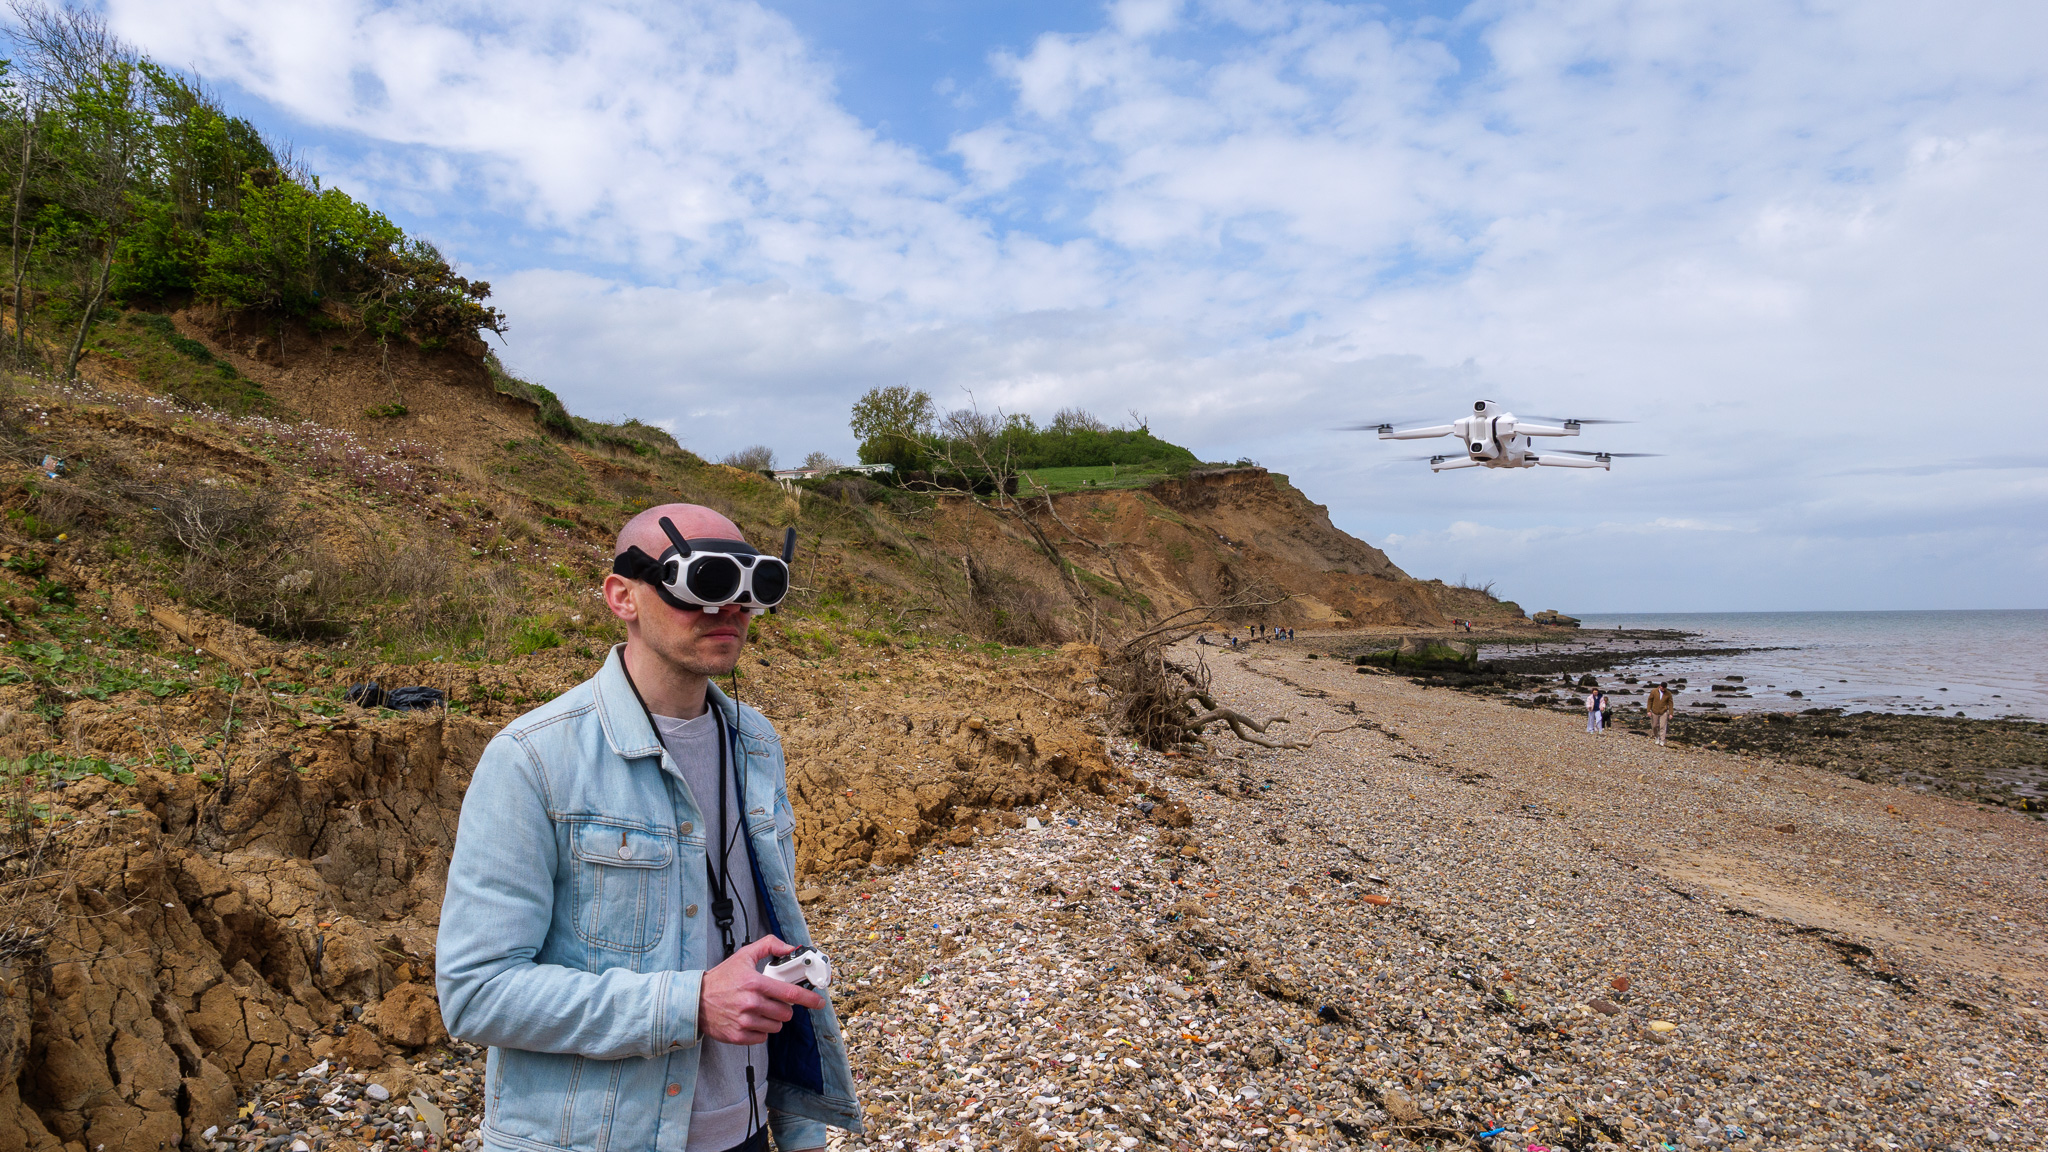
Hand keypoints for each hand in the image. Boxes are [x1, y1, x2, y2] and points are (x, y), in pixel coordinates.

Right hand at [698, 935, 825, 1045]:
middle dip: (785, 1008)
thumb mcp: (744, 956)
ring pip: (776, 1026)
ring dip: (773, 1019)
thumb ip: (769, 946)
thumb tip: (790, 948)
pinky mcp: (738, 1036)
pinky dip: (761, 1030)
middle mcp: (751, 1003)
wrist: (695, 1001)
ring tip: (760, 1010)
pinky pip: (763, 1037)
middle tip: (774, 1001)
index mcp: (755, 983)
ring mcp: (744, 1021)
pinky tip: (751, 1020)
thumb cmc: (721, 979)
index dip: (809, 999)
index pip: (790, 993)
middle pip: (786, 1013)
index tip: (819, 1002)